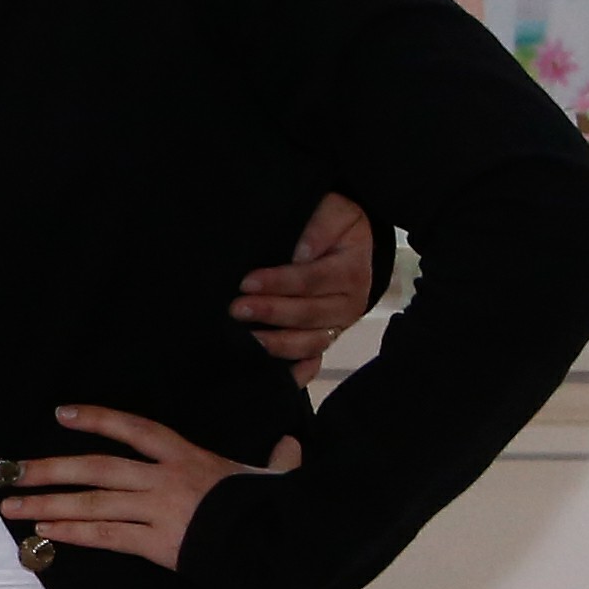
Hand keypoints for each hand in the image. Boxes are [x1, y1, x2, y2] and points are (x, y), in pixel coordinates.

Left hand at [1, 405, 300, 569]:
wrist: (283, 543)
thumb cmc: (278, 508)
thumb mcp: (274, 476)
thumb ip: (276, 459)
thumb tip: (291, 446)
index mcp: (189, 457)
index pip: (136, 429)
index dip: (98, 418)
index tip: (62, 413)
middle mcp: (166, 478)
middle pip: (98, 466)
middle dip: (49, 468)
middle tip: (8, 471)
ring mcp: (159, 510)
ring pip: (93, 501)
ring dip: (47, 502)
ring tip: (11, 506)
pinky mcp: (158, 544)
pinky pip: (107, 536)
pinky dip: (73, 532)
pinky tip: (44, 532)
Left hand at [232, 192, 377, 367]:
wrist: (349, 242)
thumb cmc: (335, 224)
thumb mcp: (335, 211)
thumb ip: (321, 225)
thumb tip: (301, 253)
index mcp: (352, 271)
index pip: (312, 279)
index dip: (280, 282)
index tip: (247, 282)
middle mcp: (350, 303)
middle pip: (309, 314)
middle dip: (271, 313)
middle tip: (236, 309)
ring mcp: (338, 325)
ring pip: (310, 343)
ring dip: (277, 345)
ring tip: (246, 340)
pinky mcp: (325, 338)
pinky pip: (312, 360)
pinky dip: (295, 371)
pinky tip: (270, 376)